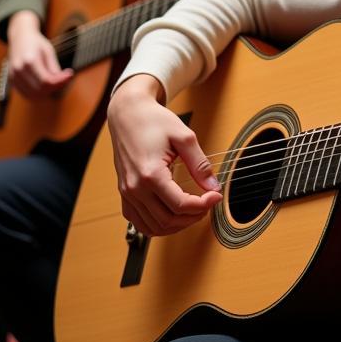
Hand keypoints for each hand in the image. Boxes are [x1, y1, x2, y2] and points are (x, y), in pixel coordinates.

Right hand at [6, 10, 72, 97]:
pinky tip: (47, 85)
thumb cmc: (36, 43)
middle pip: (40, 89)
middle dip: (55, 86)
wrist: (20, 38)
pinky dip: (37, 93)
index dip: (60, 81)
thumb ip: (54, 68)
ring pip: (33, 94)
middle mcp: (18, 70)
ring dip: (47, 91)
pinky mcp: (11, 81)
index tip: (70, 74)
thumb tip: (62, 81)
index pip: (46, 80)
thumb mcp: (49, 51)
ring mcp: (13, 76)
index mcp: (29, 61)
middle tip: (65, 78)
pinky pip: (26, 93)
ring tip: (56, 81)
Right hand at [107, 74, 221, 236]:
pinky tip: (173, 214)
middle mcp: (135, 188)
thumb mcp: (184, 137)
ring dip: (176, 225)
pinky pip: (139, 222)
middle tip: (208, 204)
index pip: (179, 204)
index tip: (216, 196)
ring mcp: (127, 193)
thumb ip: (200, 164)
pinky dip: (158, 225)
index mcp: (150, 174)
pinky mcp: (124, 194)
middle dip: (192, 217)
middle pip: (167, 220)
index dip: (203, 205)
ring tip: (194, 211)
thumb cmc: (154, 121)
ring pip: (153, 227)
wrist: (128, 114)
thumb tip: (213, 186)